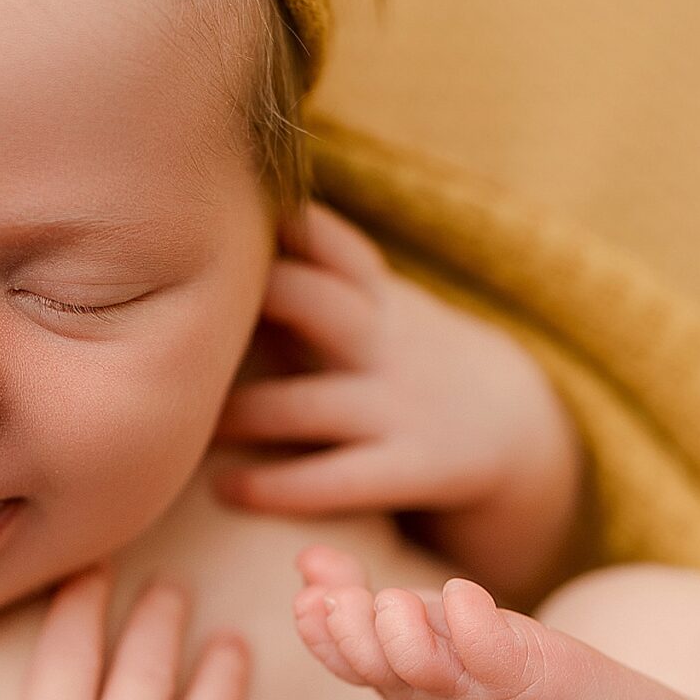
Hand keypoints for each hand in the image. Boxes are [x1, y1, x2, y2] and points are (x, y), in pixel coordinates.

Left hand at [211, 199, 562, 522]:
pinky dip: (277, 487)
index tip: (212, 210)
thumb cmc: (412, 360)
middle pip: (315, 302)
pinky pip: (338, 479)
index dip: (279, 224)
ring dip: (243, 415)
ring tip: (190, 425)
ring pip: (309, 404)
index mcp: (377, 296)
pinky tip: (228, 489)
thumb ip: (311, 279)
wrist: (523, 428)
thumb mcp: (379, 307)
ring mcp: (399, 405)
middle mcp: (386, 341)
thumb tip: (213, 239)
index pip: (330, 243)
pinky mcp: (413, 467)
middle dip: (254, 303)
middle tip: (175, 316)